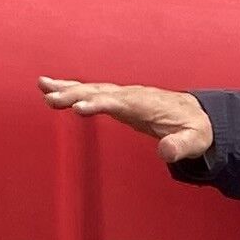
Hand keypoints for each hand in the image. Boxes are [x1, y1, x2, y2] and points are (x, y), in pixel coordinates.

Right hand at [38, 78, 213, 165]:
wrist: (196, 115)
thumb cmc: (194, 129)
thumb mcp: (195, 141)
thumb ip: (181, 147)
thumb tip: (166, 152)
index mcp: (147, 104)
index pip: (119, 102)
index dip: (99, 103)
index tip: (79, 107)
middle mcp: (132, 95)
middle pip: (100, 92)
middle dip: (76, 94)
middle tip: (52, 98)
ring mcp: (124, 96)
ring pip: (92, 89)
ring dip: (67, 88)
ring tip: (43, 86)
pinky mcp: (117, 100)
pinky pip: (91, 92)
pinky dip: (71, 89)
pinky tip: (51, 88)